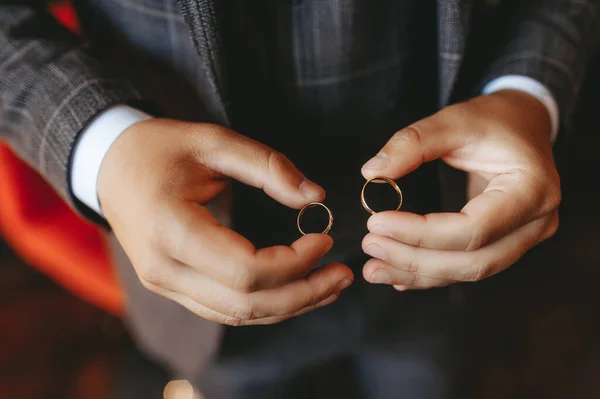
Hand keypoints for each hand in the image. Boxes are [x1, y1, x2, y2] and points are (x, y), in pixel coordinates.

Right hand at [98, 119, 352, 324]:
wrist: (110, 166)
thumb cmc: (159, 149)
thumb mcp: (213, 141)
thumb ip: (268, 166)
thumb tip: (316, 197)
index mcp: (170, 229)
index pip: (245, 270)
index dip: (294, 261)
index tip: (324, 238)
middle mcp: (163, 269)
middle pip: (246, 304)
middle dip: (303, 294)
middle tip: (343, 275)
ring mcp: (165, 284)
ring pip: (238, 315)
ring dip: (290, 305)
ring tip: (331, 286)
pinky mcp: (173, 287)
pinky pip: (226, 310)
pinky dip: (266, 305)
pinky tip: (297, 290)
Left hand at [360, 90, 559, 289]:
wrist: (522, 126)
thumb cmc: (493, 121)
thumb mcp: (454, 120)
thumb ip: (412, 143)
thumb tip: (372, 172)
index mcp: (531, 189)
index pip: (473, 228)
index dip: (421, 233)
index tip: (377, 222)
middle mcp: (535, 222)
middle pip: (473, 261)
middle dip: (416, 260)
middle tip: (370, 246)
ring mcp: (524, 238)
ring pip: (468, 271)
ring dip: (418, 274)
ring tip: (374, 269)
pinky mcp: (505, 244)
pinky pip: (466, 266)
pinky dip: (430, 273)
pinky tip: (397, 276)